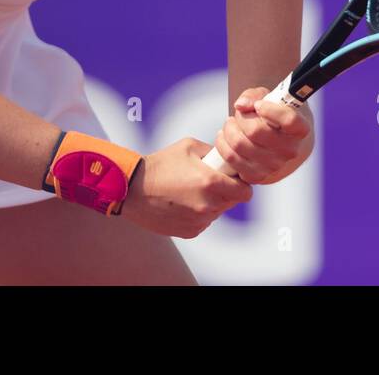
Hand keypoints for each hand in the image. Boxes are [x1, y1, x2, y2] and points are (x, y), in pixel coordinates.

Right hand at [120, 137, 252, 238]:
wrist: (133, 189)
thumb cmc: (159, 166)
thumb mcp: (188, 147)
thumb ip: (212, 151)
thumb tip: (225, 157)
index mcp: (211, 183)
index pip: (245, 192)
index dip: (242, 184)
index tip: (233, 179)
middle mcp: (208, 205)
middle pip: (232, 202)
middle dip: (226, 191)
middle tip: (208, 181)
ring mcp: (199, 221)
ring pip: (217, 212)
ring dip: (211, 202)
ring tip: (190, 190)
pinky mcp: (189, 231)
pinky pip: (203, 221)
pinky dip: (198, 213)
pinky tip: (182, 202)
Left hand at [212, 86, 313, 184]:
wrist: (283, 143)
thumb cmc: (275, 116)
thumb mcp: (270, 98)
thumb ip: (255, 96)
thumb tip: (240, 105)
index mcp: (301, 128)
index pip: (289, 120)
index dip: (270, 110)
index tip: (259, 104)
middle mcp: (291, 150)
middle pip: (255, 131)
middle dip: (241, 117)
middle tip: (240, 113)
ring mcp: (275, 166)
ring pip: (239, 144)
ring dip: (228, 129)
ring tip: (231, 123)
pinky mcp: (259, 177)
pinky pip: (231, 159)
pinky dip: (223, 144)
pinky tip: (227, 137)